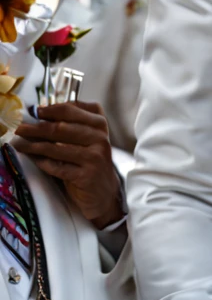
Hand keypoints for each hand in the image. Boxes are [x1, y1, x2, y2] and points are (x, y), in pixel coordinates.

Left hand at [12, 101, 124, 229]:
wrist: (104, 190)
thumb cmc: (90, 160)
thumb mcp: (89, 137)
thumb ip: (73, 123)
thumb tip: (42, 113)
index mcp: (99, 123)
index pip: (71, 110)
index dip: (50, 109)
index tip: (35, 111)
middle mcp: (99, 137)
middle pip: (61, 127)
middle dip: (37, 127)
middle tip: (21, 128)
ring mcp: (94, 157)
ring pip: (57, 148)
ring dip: (35, 146)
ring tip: (21, 144)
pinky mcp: (86, 175)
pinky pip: (58, 167)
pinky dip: (43, 163)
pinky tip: (34, 159)